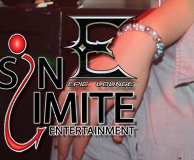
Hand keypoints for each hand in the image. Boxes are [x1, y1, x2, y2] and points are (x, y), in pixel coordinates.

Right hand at [54, 31, 153, 159]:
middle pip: (70, 122)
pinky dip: (58, 107)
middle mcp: (86, 91)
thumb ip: (123, 120)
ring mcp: (79, 81)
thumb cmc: (136, 71)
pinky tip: (57, 116)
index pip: (85, 130)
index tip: (76, 158)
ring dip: (58, 127)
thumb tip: (116, 138)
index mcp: (100, 99)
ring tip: (57, 141)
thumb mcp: (134, 98)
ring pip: (63, 109)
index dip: (79, 146)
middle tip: (60, 156)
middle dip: (64, 141)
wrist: (133, 45)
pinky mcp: (78, 73)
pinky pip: (63, 93)